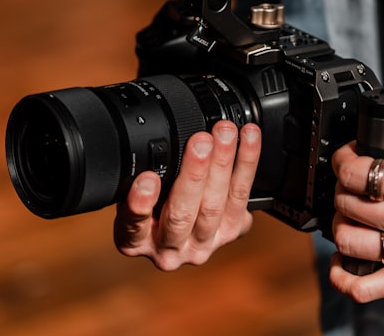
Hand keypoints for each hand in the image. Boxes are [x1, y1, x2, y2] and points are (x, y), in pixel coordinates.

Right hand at [114, 120, 261, 269]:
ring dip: (223, 164)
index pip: (135, 224)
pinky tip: (248, 138)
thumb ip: (140, 180)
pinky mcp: (231, 232)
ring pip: (215, 205)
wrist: (185, 228)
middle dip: (194, 172)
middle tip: (201, 141)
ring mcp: (202, 244)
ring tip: (225, 134)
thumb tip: (147, 147)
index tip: (148, 179)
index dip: (142, 202)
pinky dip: (247, 163)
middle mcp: (169, 251)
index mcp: (136, 242)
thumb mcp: (136, 195)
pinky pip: (241, 196)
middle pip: (183, 213)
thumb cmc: (152, 205)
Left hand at [328, 77, 383, 302]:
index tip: (350, 155)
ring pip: (350, 241)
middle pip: (349, 205)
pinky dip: (346, 274)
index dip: (344, 160)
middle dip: (342, 186)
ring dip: (341, 222)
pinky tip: (345, 255)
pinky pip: (368, 286)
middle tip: (353, 178)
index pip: (359, 175)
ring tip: (353, 207)